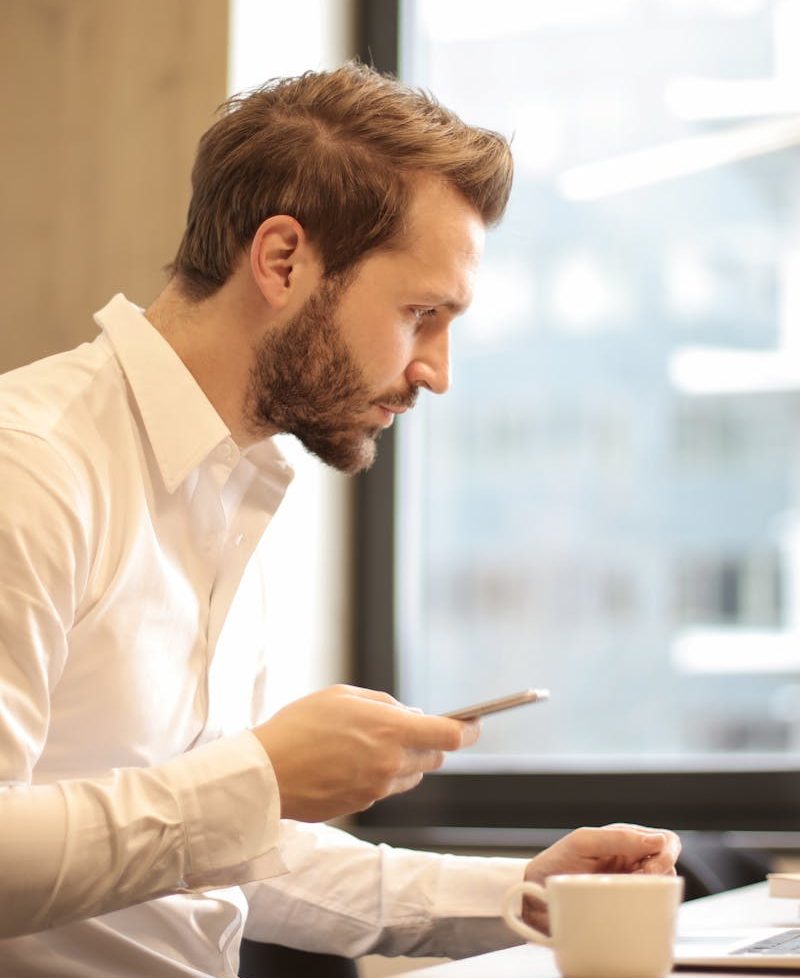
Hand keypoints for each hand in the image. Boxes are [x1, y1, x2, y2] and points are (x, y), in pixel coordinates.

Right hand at [253, 684, 479, 820]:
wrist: (265, 774)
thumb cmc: (300, 726)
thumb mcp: (343, 696)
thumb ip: (384, 704)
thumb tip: (410, 715)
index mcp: (391, 731)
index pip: (449, 736)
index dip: (468, 730)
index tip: (474, 724)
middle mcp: (391, 764)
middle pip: (435, 758)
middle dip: (429, 743)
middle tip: (407, 729)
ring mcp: (378, 789)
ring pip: (411, 775)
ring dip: (405, 761)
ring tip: (369, 745)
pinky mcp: (363, 806)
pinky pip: (385, 789)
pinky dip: (380, 775)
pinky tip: (350, 763)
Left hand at [522, 823, 681, 931]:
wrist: (534, 896)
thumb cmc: (556, 863)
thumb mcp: (582, 843)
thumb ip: (617, 838)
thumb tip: (657, 841)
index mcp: (625, 840)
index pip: (665, 841)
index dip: (666, 852)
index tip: (650, 866)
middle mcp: (632, 862)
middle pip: (669, 865)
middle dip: (663, 872)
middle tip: (642, 880)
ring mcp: (630, 886)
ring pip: (663, 888)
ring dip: (655, 891)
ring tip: (630, 893)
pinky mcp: (627, 908)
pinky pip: (650, 909)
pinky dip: (648, 910)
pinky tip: (632, 909)